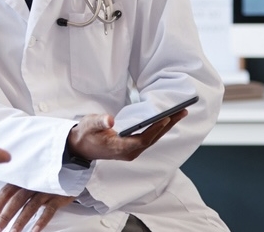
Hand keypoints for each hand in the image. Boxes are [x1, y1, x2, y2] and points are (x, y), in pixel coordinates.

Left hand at [0, 183, 75, 231]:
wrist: (70, 168)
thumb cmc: (43, 179)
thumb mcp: (27, 182)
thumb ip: (11, 191)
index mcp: (22, 179)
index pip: (6, 192)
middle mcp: (32, 183)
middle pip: (16, 200)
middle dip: (5, 216)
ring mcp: (46, 189)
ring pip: (31, 206)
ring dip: (21, 221)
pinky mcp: (58, 196)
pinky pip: (49, 210)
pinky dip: (42, 221)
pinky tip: (34, 231)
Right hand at [67, 109, 186, 162]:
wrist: (81, 148)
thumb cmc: (85, 134)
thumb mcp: (88, 125)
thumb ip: (98, 122)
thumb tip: (110, 120)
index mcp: (119, 148)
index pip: (142, 140)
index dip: (155, 129)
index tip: (166, 117)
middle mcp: (129, 152)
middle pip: (153, 139)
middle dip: (168, 125)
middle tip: (182, 111)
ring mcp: (132, 151)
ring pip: (154, 139)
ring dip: (167, 126)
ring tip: (180, 112)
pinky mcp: (133, 147)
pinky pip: (150, 138)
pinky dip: (160, 128)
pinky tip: (168, 119)